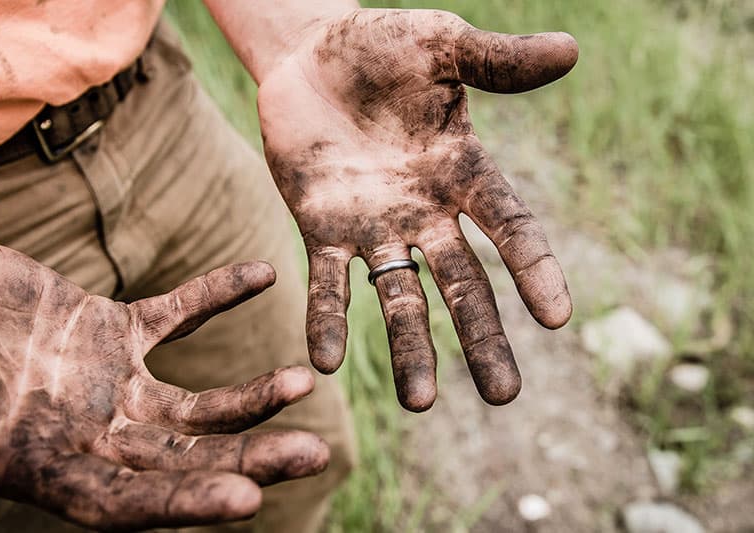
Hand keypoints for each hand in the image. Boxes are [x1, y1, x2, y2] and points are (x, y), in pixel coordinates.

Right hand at [0, 235, 328, 529]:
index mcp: (42, 466)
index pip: (122, 503)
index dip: (182, 505)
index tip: (247, 501)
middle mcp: (88, 435)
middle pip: (183, 459)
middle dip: (249, 460)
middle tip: (315, 455)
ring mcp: (108, 385)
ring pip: (195, 403)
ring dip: (251, 395)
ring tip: (303, 381)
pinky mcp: (114, 331)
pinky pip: (178, 314)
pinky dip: (217, 293)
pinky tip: (262, 273)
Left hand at [258, 9, 576, 410]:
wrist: (309, 55)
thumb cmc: (382, 47)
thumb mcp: (441, 45)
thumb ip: (496, 60)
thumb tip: (570, 50)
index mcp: (463, 172)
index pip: (509, 226)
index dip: (534, 268)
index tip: (558, 318)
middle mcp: (425, 211)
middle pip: (462, 283)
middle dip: (481, 337)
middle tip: (504, 396)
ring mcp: (373, 226)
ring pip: (397, 296)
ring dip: (408, 348)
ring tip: (418, 404)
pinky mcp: (320, 228)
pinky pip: (325, 281)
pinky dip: (327, 319)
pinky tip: (325, 362)